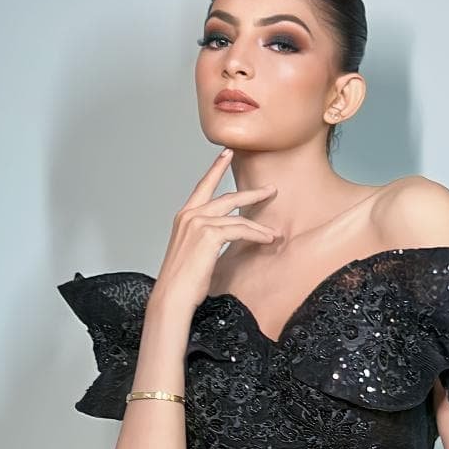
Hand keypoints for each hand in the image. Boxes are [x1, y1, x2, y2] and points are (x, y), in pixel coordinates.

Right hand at [151, 148, 281, 315]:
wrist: (173, 295)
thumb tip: (227, 238)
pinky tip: (267, 240)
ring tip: (275, 231)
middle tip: (270, 189)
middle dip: (251, 193)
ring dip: (259, 226)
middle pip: (227, 196)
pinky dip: (257, 235)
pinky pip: (241, 229)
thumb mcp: (195, 253)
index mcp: (184, 217)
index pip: (203, 186)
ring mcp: (199, 222)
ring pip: (238, 217)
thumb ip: (208, 239)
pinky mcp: (209, 234)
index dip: (216, 168)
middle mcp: (190, 215)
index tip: (226, 153)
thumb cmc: (182, 281)